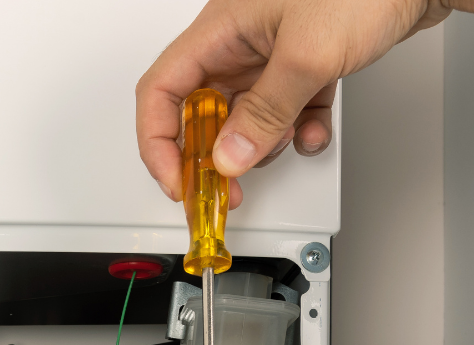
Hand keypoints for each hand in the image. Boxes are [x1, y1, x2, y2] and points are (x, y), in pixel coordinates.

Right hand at [136, 0, 473, 202]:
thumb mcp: (307, 56)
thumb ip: (264, 114)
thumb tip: (229, 157)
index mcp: (221, 29)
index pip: (162, 92)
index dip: (160, 142)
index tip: (179, 180)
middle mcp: (240, 39)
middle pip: (201, 109)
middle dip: (213, 153)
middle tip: (226, 187)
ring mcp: (272, 50)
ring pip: (245, 115)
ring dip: (262, 142)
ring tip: (284, 144)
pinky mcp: (305, 59)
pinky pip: (285, 108)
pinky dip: (297, 130)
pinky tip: (313, 132)